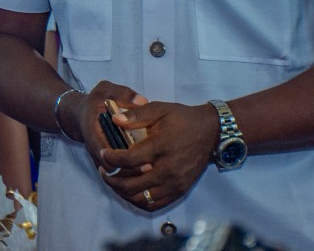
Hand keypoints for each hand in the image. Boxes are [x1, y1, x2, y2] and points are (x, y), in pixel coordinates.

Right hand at [57, 80, 146, 174]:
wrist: (80, 113)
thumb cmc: (95, 102)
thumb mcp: (106, 90)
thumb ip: (123, 94)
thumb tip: (142, 101)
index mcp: (93, 130)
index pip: (104, 151)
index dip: (122, 158)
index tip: (142, 157)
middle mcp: (94, 147)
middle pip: (110, 167)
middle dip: (129, 170)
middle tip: (150, 168)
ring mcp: (98, 156)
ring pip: (113, 174)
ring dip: (130, 175)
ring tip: (150, 172)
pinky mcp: (104, 161)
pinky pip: (115, 172)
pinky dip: (128, 175)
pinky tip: (143, 174)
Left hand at [98, 100, 220, 211]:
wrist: (211, 132)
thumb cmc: (182, 119)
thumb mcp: (159, 109)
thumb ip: (136, 115)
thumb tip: (114, 119)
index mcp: (161, 147)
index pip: (129, 160)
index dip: (111, 159)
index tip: (103, 154)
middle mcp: (168, 170)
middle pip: (131, 185)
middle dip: (112, 179)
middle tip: (103, 170)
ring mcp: (175, 184)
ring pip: (141, 199)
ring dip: (123, 192)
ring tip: (114, 180)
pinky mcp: (180, 191)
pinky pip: (154, 204)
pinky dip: (138, 200)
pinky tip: (130, 190)